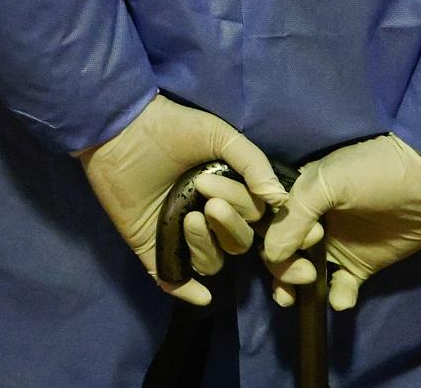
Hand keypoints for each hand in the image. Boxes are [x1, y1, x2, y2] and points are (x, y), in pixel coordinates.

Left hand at [76, 94, 285, 307]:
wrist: (122, 127)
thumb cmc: (172, 127)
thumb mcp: (219, 136)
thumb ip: (252, 164)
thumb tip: (280, 201)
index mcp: (232, 194)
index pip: (262, 225)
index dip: (279, 234)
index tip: (298, 236)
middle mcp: (210, 218)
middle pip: (239, 242)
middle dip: (231, 224)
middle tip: (210, 199)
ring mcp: (181, 233)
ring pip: (212, 261)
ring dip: (208, 245)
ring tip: (191, 217)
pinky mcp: (152, 244)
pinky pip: (173, 278)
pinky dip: (187, 290)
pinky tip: (200, 294)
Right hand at [262, 134, 420, 311]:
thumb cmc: (371, 171)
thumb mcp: (325, 183)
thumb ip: (294, 217)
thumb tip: (270, 254)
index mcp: (296, 197)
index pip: (267, 225)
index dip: (269, 241)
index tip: (288, 247)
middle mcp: (310, 223)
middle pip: (281, 253)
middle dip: (284, 269)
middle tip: (305, 274)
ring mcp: (335, 246)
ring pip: (304, 272)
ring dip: (297, 287)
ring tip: (304, 294)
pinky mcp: (361, 265)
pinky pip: (342, 286)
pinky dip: (338, 297)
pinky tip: (341, 300)